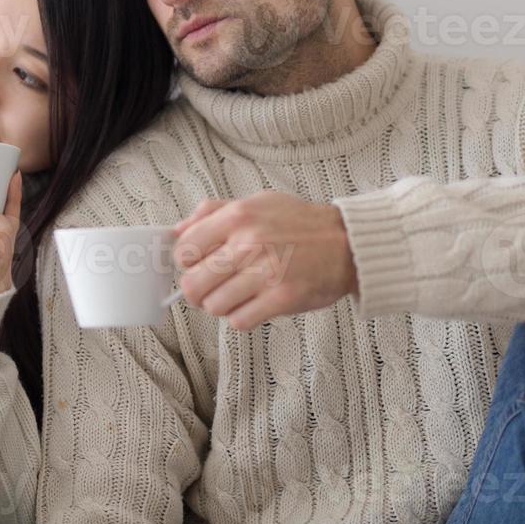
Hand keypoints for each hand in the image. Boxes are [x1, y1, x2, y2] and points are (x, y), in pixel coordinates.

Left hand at [172, 192, 358, 330]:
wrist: (348, 243)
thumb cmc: (300, 223)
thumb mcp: (255, 202)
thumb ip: (213, 213)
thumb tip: (176, 231)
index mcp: (238, 217)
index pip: (184, 249)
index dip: (187, 262)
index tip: (199, 265)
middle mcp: (249, 243)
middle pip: (193, 284)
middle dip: (199, 290)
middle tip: (214, 286)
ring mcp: (266, 272)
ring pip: (214, 306)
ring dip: (222, 305)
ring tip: (239, 294)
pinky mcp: (282, 298)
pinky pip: (240, 320)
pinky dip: (243, 317)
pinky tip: (255, 304)